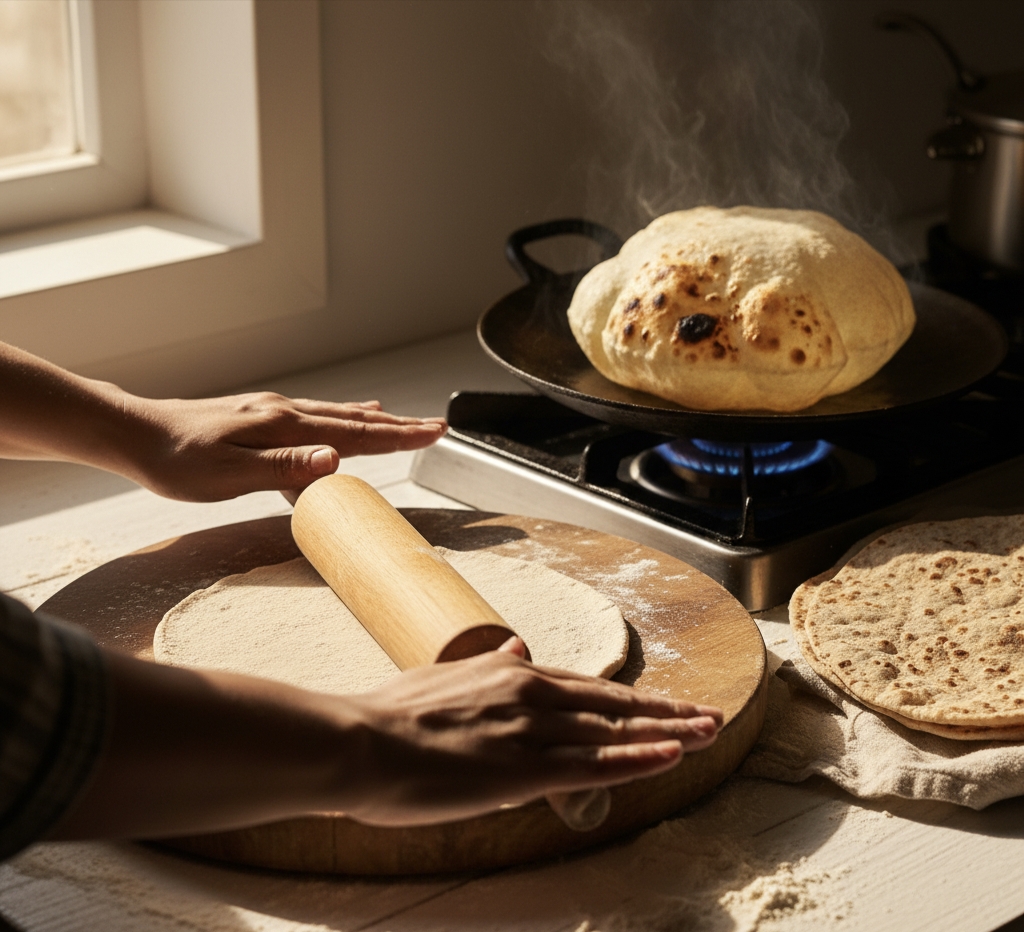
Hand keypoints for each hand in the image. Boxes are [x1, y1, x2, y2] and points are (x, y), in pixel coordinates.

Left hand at [123, 393, 446, 501]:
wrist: (133, 433)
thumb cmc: (175, 461)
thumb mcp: (227, 474)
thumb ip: (284, 467)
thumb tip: (335, 459)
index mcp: (283, 426)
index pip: (354, 433)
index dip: (398, 436)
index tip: (434, 432)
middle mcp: (284, 413)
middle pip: (354, 420)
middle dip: (398, 426)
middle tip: (436, 427)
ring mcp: (273, 411)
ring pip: (338, 416)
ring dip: (376, 421)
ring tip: (405, 423)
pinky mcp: (261, 416)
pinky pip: (318, 414)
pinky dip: (345, 416)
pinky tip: (350, 414)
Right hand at [334, 639, 722, 825]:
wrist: (356, 742)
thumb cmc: (390, 716)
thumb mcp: (443, 676)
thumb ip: (486, 666)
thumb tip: (516, 648)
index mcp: (511, 675)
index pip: (589, 686)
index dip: (633, 697)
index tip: (666, 702)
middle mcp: (530, 695)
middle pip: (614, 703)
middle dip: (667, 710)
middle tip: (709, 714)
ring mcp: (529, 731)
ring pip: (614, 731)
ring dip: (668, 732)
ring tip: (709, 733)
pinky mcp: (521, 769)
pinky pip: (593, 765)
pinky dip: (637, 759)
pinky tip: (671, 756)